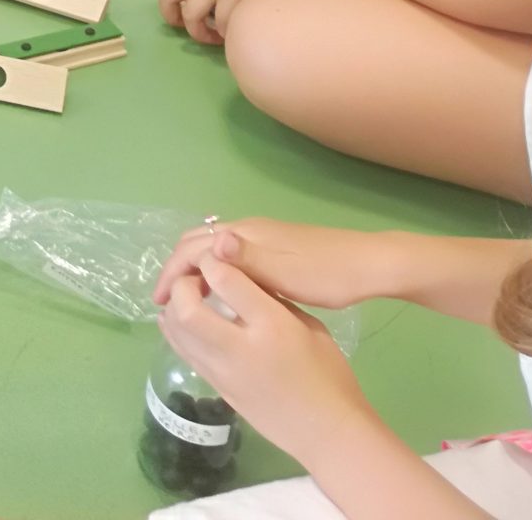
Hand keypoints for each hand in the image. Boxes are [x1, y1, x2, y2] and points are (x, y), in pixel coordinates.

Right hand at [152, 218, 400, 310]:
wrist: (372, 265)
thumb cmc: (329, 274)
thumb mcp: (287, 274)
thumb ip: (247, 260)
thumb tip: (213, 241)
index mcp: (246, 234)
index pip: (193, 247)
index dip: (172, 273)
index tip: (159, 303)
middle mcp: (248, 229)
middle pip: (197, 241)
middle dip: (177, 268)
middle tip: (167, 303)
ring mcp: (261, 237)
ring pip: (212, 247)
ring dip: (194, 268)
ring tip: (187, 300)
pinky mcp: (273, 247)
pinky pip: (227, 254)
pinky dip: (212, 270)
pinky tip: (220, 293)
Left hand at [161, 259, 380, 465]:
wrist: (328, 431)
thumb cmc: (329, 374)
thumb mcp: (310, 326)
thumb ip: (274, 301)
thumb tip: (245, 279)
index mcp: (272, 326)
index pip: (227, 281)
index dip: (213, 261)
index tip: (214, 255)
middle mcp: (241, 348)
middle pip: (188, 309)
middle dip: (182, 285)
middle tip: (194, 278)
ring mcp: (223, 372)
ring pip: (178, 333)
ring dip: (174, 307)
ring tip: (185, 295)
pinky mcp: (216, 389)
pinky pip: (184, 353)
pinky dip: (176, 331)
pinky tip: (182, 320)